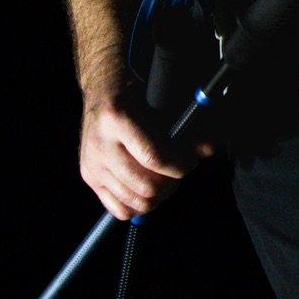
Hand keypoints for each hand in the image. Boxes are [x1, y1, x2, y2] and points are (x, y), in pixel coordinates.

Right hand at [80, 87, 214, 220]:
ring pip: (134, 201)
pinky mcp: (89, 178)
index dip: (179, 165)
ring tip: (167, 180)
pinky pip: (119, 209)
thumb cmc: (133, 92)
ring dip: (158, 195)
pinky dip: (139, 206)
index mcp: (117, 120)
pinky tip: (148, 191)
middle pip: (145, 185)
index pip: (154, 158)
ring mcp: (92, 165)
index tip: (191, 162)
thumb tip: (208, 149)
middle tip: (180, 170)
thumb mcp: (159, 101)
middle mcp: (101, 146)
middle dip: (171, 182)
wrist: (102, 89)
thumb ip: (184, 127)